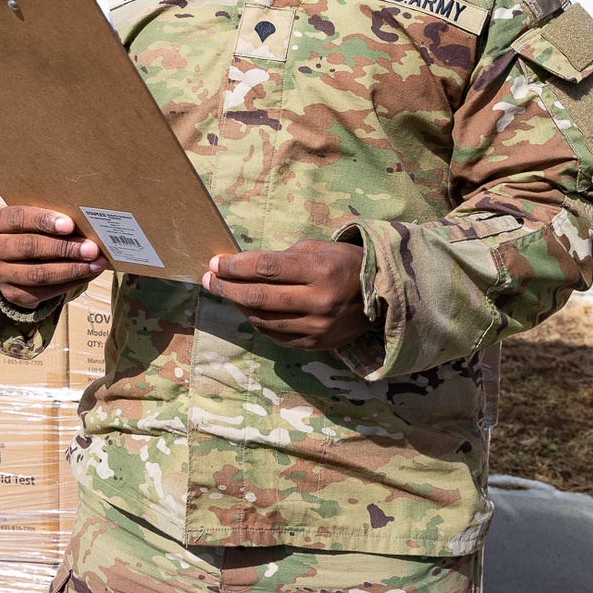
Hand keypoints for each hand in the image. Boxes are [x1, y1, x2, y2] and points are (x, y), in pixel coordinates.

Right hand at [0, 206, 107, 310]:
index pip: (18, 218)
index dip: (44, 221)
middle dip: (64, 248)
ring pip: (38, 273)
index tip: (70, 225)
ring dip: (71, 269)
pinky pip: (44, 292)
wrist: (14, 260)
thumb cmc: (31, 231)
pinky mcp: (12, 294)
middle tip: (91, 248)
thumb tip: (86, 222)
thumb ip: (51, 219)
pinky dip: (70, 283)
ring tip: (95, 264)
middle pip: (29, 247)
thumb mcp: (33, 220)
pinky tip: (88, 275)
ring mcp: (0, 274)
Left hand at [201, 240, 367, 350]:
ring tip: (226, 292)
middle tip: (208, 279)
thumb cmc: (346, 264)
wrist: (383, 296)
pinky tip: (248, 309)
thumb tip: (243, 265)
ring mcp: (317, 327)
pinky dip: (257, 322)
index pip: (266, 268)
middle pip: (259, 296)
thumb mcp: (319, 248)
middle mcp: (318, 302)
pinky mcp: (316, 344)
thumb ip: (283, 258)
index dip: (235, 266)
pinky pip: (276, 335)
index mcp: (320, 271)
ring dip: (239, 305)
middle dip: (227, 287)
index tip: (215, 262)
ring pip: (263, 319)